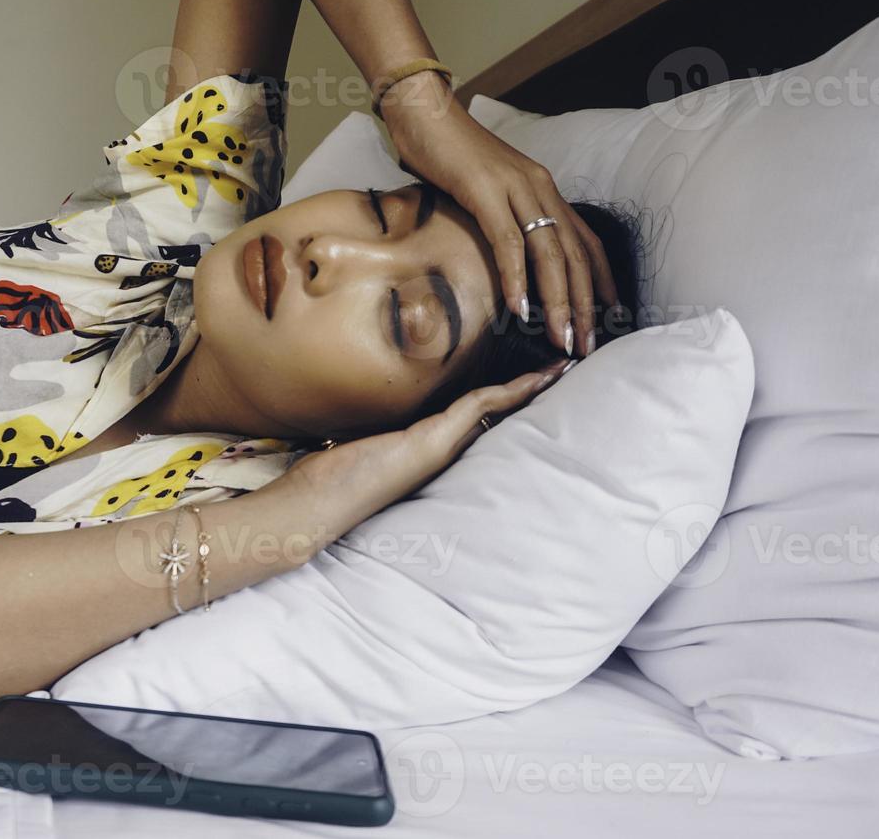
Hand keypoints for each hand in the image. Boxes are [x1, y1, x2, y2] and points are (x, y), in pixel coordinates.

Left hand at [264, 360, 572, 531]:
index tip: (533, 378)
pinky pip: (479, 408)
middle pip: (498, 418)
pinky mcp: (431, 444)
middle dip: (532, 393)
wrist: (312, 510)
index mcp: (428, 450)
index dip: (508, 398)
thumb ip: (374, 431)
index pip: (478, 419)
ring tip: (562, 368)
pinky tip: (534, 377)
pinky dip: (509, 391)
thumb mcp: (356, 445)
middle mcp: (441, 453)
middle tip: (567, 368)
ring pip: (496, 412)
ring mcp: (440, 450)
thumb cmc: (327, 481)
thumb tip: (371, 419)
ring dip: (530, 389)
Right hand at [380, 71, 620, 357]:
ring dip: (557, 301)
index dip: (600, 281)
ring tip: (561, 337)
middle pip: (573, 255)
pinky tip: (518, 308)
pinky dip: (515, 278)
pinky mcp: (484, 190)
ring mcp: (514, 188)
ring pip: (548, 253)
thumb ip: (504, 215)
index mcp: (543, 189)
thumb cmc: (449, 152)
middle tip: (586, 345)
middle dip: (583, 305)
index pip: (584, 241)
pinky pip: (507, 241)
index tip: (608, 317)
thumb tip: (509, 252)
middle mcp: (539, 188)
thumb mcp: (487, 188)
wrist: (424, 110)